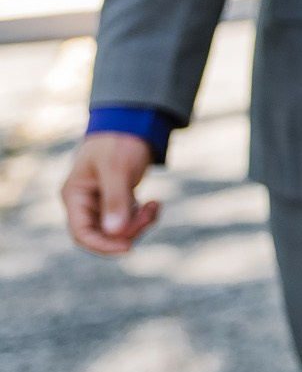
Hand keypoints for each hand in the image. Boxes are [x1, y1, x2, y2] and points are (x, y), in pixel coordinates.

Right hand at [63, 133, 159, 255]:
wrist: (131, 122)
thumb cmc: (118, 142)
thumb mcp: (117, 169)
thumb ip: (115, 200)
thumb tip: (115, 232)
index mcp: (75, 196)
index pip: (81, 233)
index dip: (102, 245)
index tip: (129, 248)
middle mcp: (85, 203)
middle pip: (102, 234)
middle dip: (128, 231)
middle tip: (150, 213)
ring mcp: (101, 202)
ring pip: (119, 229)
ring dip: (139, 223)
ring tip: (155, 205)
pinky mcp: (117, 200)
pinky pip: (130, 219)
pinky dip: (144, 216)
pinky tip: (155, 203)